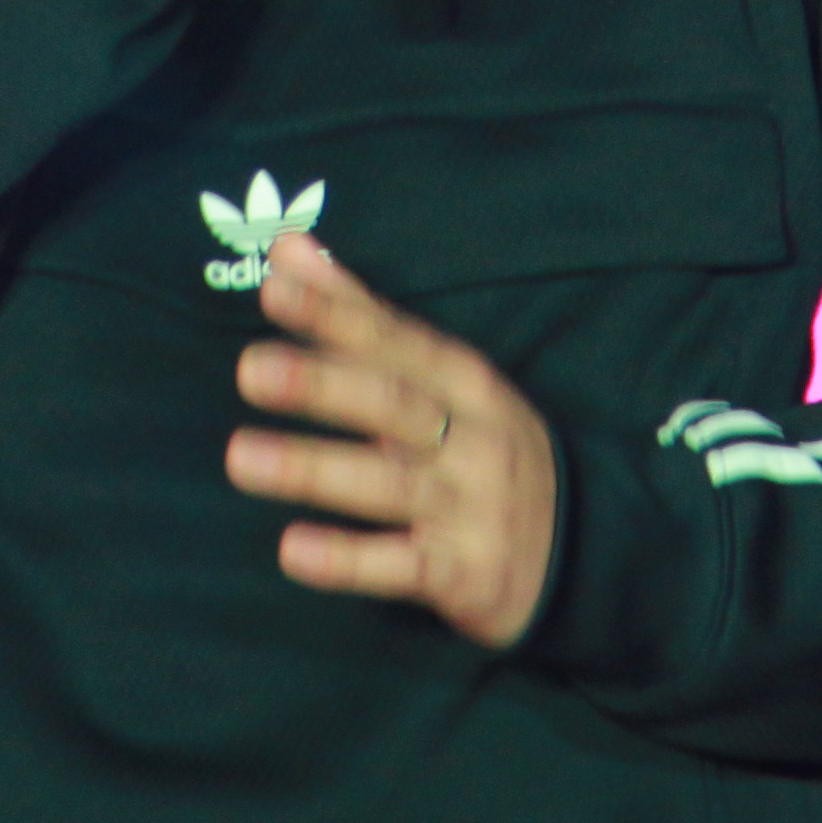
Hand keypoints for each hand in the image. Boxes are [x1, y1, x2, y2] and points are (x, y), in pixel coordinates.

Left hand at [224, 233, 558, 650]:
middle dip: (321, 385)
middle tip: (249, 369)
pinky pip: (401, 567)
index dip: (337, 314)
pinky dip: (347, 560)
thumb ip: (361, 313)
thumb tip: (287, 248)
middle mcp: (470, 438)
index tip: (274, 288)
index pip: (396, 339)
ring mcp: (469, 508)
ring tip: (239, 456)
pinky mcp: (463, 574)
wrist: (581, 546)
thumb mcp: (442, 375)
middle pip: (392, 404)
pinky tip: (291, 550)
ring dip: (313, 469)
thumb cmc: (482, 445)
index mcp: (464, 382)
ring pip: (387, 485)